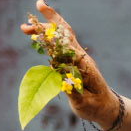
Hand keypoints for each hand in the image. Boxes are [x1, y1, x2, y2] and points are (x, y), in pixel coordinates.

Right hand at [20, 0, 118, 124]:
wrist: (105, 106)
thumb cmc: (95, 107)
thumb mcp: (83, 103)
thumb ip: (73, 93)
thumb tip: (62, 82)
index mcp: (84, 66)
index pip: (68, 47)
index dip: (55, 38)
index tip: (41, 31)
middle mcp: (81, 58)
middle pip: (65, 35)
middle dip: (49, 24)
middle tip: (27, 23)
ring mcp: (77, 58)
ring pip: (62, 38)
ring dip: (45, 29)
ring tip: (25, 28)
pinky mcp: (72, 62)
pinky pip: (60, 46)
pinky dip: (48, 38)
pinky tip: (37, 35)